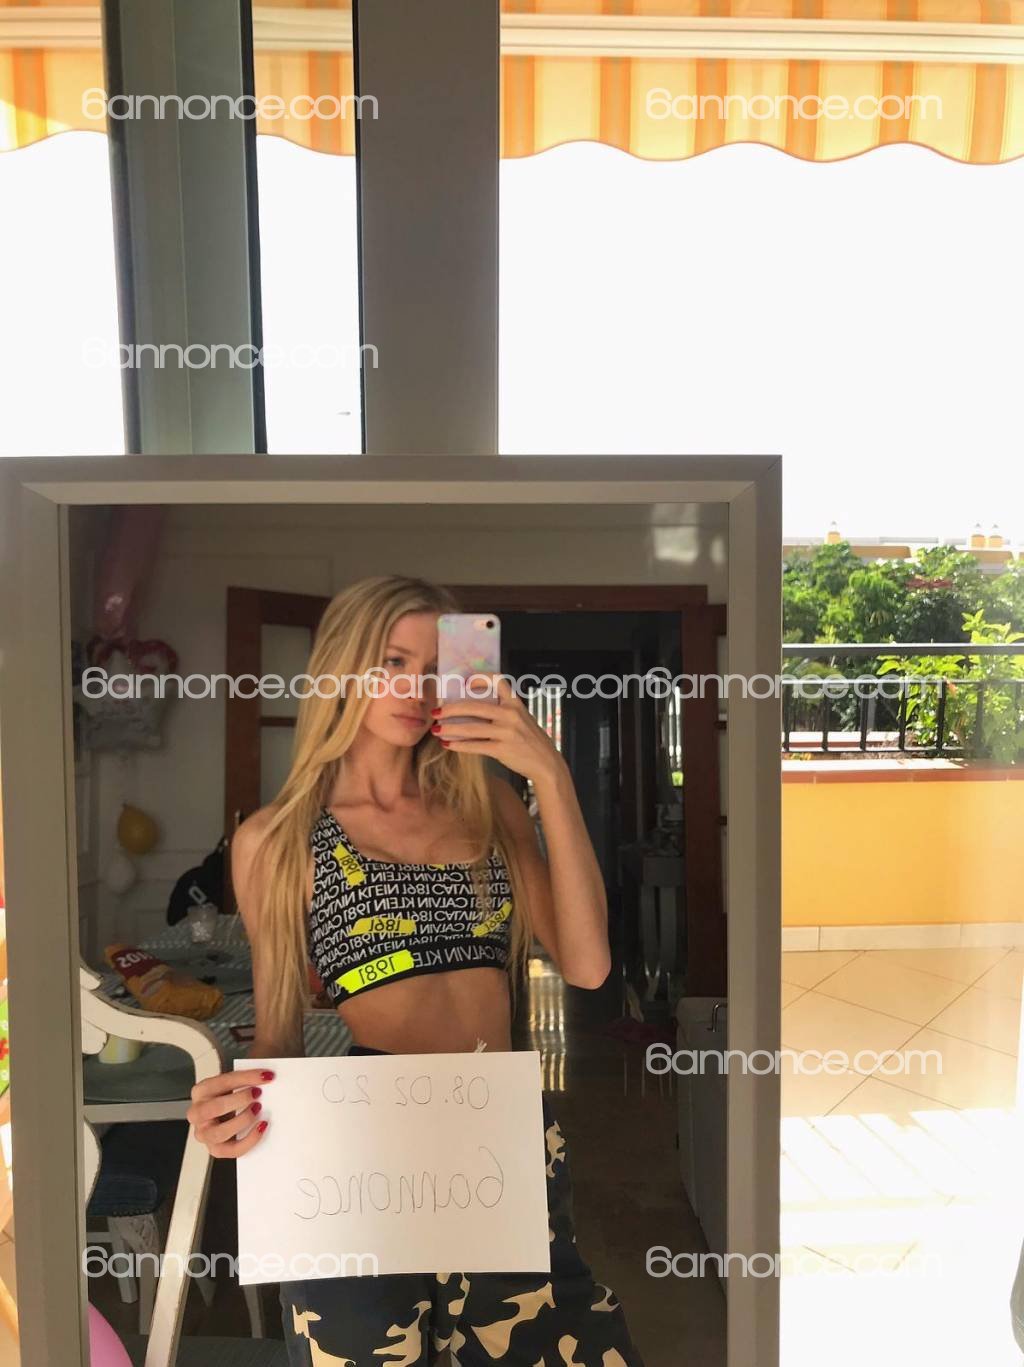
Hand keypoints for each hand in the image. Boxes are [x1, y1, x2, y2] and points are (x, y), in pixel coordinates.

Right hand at [186, 1066, 272, 1158]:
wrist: (223, 1113)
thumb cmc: (227, 1096)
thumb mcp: (231, 1083)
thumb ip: (245, 1080)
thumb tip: (266, 1077)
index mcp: (200, 1092)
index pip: (221, 1082)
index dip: (245, 1078)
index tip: (265, 1076)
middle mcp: (197, 1113)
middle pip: (214, 1108)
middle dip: (240, 1099)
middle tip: (257, 1093)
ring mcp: (204, 1134)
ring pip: (220, 1132)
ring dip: (242, 1120)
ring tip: (257, 1109)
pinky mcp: (215, 1149)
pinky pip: (231, 1150)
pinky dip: (249, 1140)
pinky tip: (260, 1127)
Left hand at [430, 674, 565, 784]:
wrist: (546, 764)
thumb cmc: (531, 741)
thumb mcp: (522, 719)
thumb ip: (504, 711)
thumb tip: (473, 708)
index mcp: (515, 703)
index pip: (498, 681)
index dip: (479, 678)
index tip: (464, 683)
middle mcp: (511, 714)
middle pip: (474, 706)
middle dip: (451, 709)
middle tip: (436, 711)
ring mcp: (507, 732)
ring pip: (471, 727)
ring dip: (449, 729)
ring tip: (436, 730)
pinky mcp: (502, 749)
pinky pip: (475, 746)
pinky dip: (458, 745)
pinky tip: (448, 745)